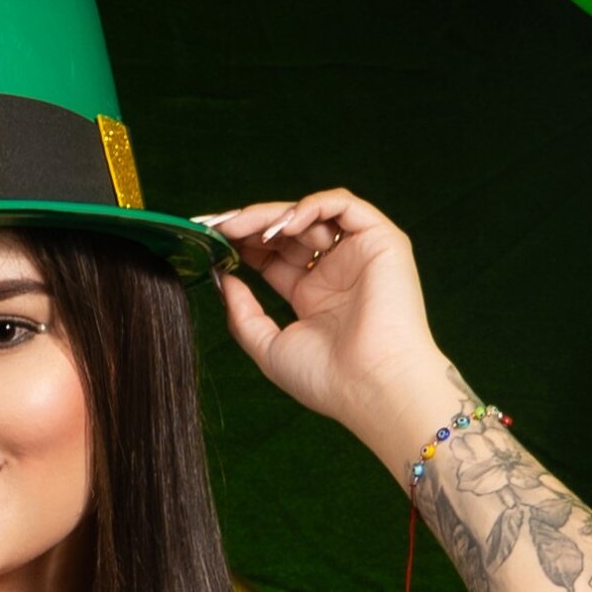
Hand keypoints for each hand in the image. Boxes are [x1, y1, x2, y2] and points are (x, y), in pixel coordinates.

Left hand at [202, 192, 455, 434]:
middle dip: (249, 224)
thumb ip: (242, 314)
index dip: (241, 244)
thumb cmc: (327, 378)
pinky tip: (283, 226)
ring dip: (272, 216)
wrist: (372, 385)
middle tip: (217, 226)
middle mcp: (335, 271)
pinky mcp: (381, 241)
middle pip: (286, 231)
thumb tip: (223, 278)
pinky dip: (311, 206)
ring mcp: (357, 254)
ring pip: (310, 214)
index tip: (210, 240)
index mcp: (312, 296)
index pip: (272, 255)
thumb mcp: (269, 347)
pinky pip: (344, 205)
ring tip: (241, 228)